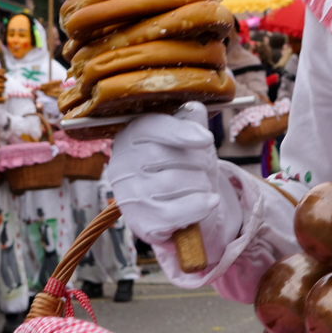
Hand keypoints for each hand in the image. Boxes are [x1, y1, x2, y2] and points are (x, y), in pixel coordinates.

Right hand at [108, 103, 240, 257]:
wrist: (177, 212)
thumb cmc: (181, 167)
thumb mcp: (187, 138)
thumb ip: (191, 119)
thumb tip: (195, 109)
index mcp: (130, 136)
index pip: (152, 127)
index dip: (181, 132)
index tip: (207, 140)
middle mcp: (122, 166)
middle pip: (171, 156)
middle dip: (200, 162)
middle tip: (204, 167)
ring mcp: (129, 196)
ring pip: (178, 182)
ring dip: (203, 184)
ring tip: (201, 185)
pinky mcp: (141, 223)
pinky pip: (177, 212)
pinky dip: (200, 206)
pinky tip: (208, 202)